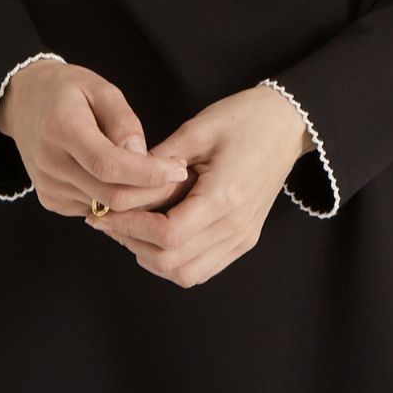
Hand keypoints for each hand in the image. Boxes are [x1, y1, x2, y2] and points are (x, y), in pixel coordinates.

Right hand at [0, 59, 191, 214]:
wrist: (25, 102)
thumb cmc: (69, 90)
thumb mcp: (101, 88)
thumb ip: (123, 121)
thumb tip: (142, 156)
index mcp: (61, 128)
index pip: (108, 164)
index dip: (147, 173)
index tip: (178, 169)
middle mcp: (49, 163)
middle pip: (109, 195)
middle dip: (151, 192)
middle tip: (177, 175)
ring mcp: (48, 186)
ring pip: (104, 209)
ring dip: (137, 200)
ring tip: (158, 177)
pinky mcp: (50, 200)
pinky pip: (93, 210)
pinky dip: (117, 203)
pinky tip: (130, 183)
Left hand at [80, 84, 310, 287]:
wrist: (287, 123)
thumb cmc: (244, 118)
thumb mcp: (197, 129)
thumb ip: (160, 161)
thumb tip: (123, 184)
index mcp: (225, 196)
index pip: (167, 235)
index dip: (130, 228)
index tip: (105, 212)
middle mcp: (235, 227)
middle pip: (172, 262)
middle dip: (133, 243)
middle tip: (109, 220)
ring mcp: (242, 238)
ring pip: (185, 274)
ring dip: (151, 257)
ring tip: (129, 226)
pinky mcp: (244, 240)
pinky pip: (202, 268)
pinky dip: (174, 261)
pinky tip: (157, 234)